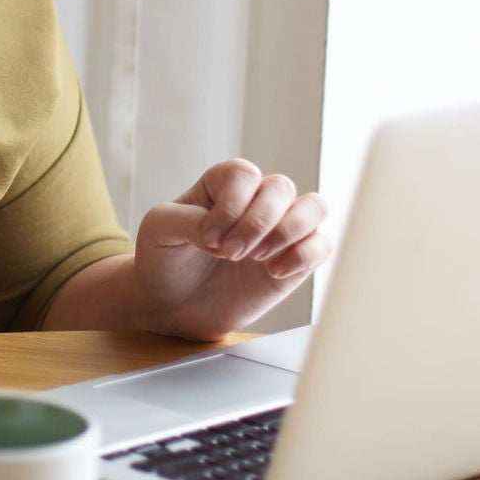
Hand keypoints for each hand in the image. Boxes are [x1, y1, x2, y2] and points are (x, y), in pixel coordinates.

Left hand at [132, 159, 332, 340]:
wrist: (171, 304)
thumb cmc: (164, 258)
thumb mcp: (158, 229)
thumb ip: (185, 220)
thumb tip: (224, 237)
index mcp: (222, 184)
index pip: (243, 174)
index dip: (231, 204)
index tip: (209, 238)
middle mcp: (255, 201)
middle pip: (281, 187)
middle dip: (258, 222)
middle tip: (231, 253)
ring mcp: (279, 230)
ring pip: (313, 207)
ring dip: (288, 230)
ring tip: (257, 258)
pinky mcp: (294, 262)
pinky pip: (322, 245)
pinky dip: (305, 255)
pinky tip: (274, 271)